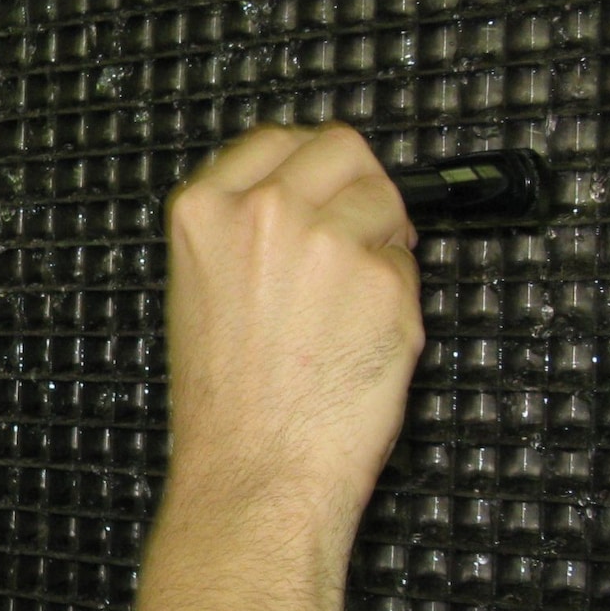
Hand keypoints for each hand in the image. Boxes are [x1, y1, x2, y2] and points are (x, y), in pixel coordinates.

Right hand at [161, 124, 422, 539]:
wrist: (255, 470)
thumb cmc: (227, 403)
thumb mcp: (200, 290)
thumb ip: (242, 231)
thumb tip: (306, 199)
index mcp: (202, 211)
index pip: (277, 140)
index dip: (309, 165)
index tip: (320, 186)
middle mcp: (265, 212)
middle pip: (342, 149)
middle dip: (357, 188)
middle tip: (354, 237)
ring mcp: (329, 242)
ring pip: (385, 201)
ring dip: (382, 241)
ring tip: (348, 304)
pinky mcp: (385, 281)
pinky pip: (409, 265)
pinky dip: (398, 297)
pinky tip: (360, 339)